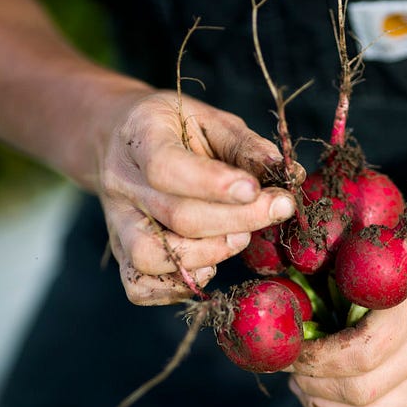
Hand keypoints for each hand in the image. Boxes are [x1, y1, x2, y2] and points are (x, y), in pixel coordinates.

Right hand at [97, 90, 300, 304]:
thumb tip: (290, 175)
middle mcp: (121, 181)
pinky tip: (209, 266)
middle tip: (276, 210)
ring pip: (151, 256)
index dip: (214, 184)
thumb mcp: (211, 119)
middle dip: (237, 220)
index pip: (166, 167)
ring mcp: (116, 221)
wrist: (122, 140)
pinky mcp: (120, 251)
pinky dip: (178, 287)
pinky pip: (139, 286)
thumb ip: (246, 146)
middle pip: (176, 216)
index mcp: (140, 135)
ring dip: (208, 255)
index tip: (255, 189)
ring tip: (240, 238)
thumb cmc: (177, 129)